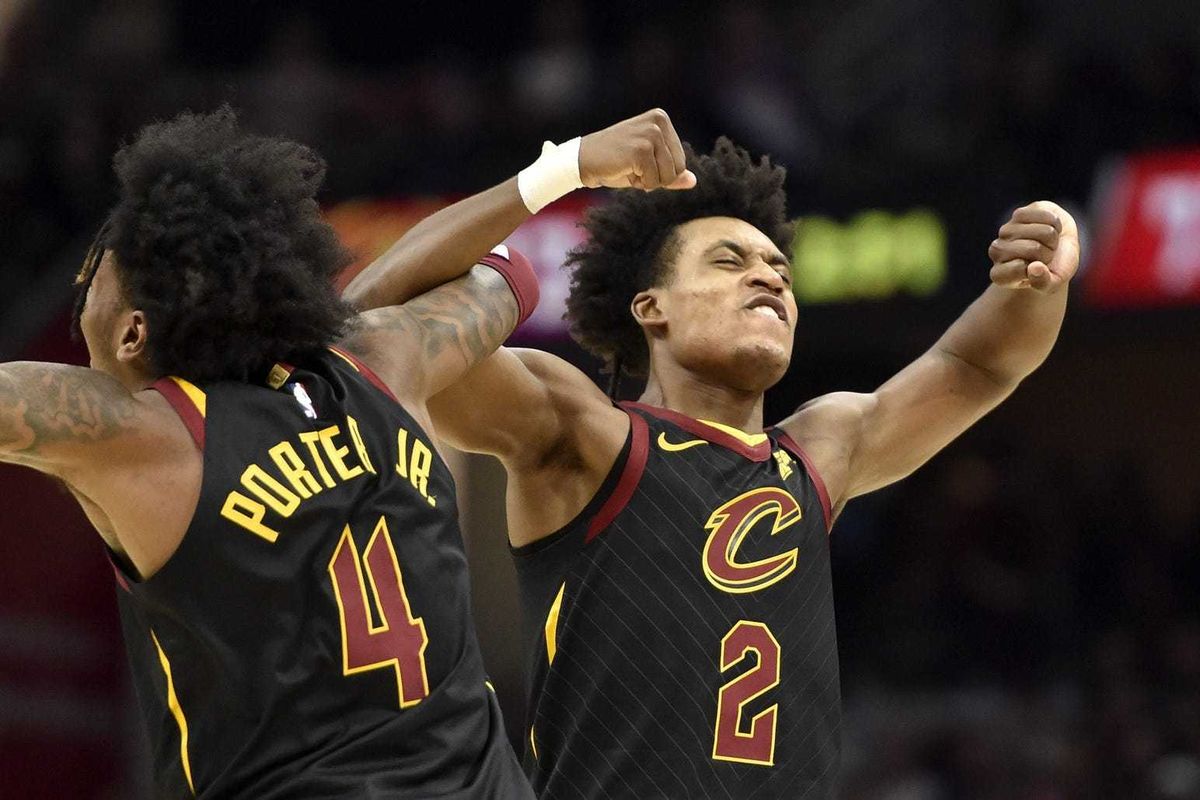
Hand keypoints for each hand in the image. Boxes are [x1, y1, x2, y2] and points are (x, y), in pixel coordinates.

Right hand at [578, 108, 696, 191]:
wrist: (582, 160)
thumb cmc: (615, 163)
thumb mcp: (648, 166)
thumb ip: (671, 172)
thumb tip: (693, 181)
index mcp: (661, 119)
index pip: (681, 161)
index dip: (661, 172)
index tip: (639, 162)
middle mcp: (658, 122)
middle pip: (678, 169)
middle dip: (656, 178)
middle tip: (632, 166)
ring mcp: (650, 134)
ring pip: (668, 177)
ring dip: (648, 181)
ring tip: (628, 167)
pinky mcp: (641, 149)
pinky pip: (654, 181)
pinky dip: (639, 183)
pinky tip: (623, 170)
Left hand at [988, 201, 1079, 292]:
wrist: (1059, 248)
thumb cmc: (1053, 269)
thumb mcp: (1053, 283)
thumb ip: (1043, 283)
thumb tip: (1034, 268)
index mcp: (1000, 274)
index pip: (1017, 269)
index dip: (1039, 270)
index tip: (1039, 271)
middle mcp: (996, 252)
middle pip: (1034, 248)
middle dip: (1049, 252)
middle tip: (1046, 255)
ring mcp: (1006, 231)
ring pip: (1044, 231)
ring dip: (1053, 238)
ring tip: (1047, 242)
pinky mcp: (1018, 214)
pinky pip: (1046, 216)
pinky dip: (1055, 222)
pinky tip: (1048, 227)